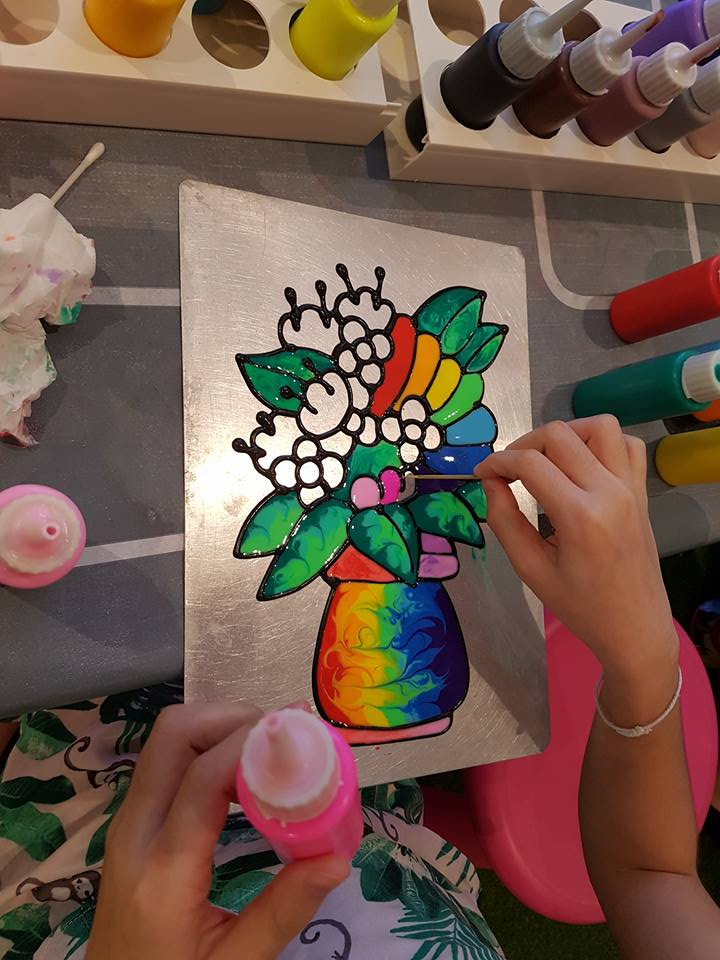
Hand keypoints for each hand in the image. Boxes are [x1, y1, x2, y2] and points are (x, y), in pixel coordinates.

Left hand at [87, 702, 349, 959]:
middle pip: (171, 735)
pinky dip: (205, 750)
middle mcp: (134, 832)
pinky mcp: (130, 826)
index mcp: (162, 870)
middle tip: (282, 737)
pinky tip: (244, 776)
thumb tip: (339, 857)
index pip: (202, 776)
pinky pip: (164, 764)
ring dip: (218, 730)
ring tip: (271, 752)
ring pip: (165, 742)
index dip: (251, 743)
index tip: (301, 731)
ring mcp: (126, 825)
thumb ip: (282, 911)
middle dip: (229, 718)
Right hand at [474, 416, 676, 680]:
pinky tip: (581, 464)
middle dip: (523, 445)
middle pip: (560, 435)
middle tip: (507, 471)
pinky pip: (627, 444)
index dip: (497, 462)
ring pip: (599, 426)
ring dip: (565, 434)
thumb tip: (489, 482)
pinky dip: (601, 442)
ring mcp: (631, 487)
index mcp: (579, 516)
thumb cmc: (580, 606)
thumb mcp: (531, 569)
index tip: (481, 475)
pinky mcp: (641, 491)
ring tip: (546, 459)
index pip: (530, 463)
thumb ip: (505, 521)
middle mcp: (609, 491)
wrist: (634, 627)